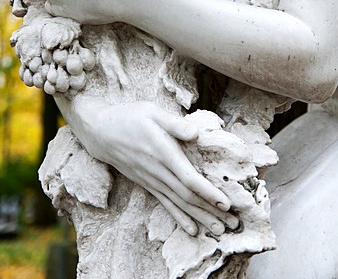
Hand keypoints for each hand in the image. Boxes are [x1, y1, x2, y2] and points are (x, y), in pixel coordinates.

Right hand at [82, 101, 235, 235]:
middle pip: (187, 195)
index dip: (207, 191)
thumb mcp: (151, 112)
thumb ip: (174, 123)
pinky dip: (179, 217)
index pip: (187, 177)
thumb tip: (195, 132)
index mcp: (162, 151)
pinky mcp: (147, 183)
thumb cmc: (130, 117)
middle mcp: (157, 170)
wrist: (101, 132)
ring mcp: (151, 179)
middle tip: (233, 222)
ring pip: (178, 202)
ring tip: (219, 230)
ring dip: (200, 217)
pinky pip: (165, 203)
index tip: (225, 201)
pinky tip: (192, 229)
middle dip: (211, 210)